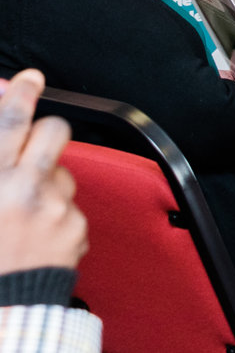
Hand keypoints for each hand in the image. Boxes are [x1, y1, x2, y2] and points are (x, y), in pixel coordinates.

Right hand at [0, 70, 87, 275]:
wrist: (2, 306)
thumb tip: (2, 111)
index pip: (10, 121)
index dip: (20, 93)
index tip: (29, 78)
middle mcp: (26, 189)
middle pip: (53, 130)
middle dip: (45, 130)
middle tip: (32, 142)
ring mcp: (56, 207)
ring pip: (63, 169)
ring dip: (47, 179)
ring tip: (22, 210)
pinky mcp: (76, 226)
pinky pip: (70, 205)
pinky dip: (56, 214)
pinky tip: (35, 235)